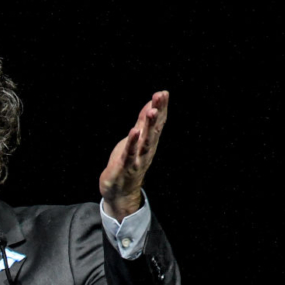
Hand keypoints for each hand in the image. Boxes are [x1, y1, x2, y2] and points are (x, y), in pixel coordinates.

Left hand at [99, 91, 168, 221]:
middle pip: (154, 129)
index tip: (164, 93)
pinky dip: (132, 143)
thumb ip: (143, 123)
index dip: (161, 108)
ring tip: (151, 111)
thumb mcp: (135, 139)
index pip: (157, 123)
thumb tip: (151, 104)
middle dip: (158, 112)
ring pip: (145, 140)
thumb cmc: (127, 162)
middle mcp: (146, 150)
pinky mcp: (125, 166)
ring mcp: (137, 158)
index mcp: (149, 142)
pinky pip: (130, 153)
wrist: (120, 191)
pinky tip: (134, 132)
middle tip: (161, 96)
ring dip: (148, 126)